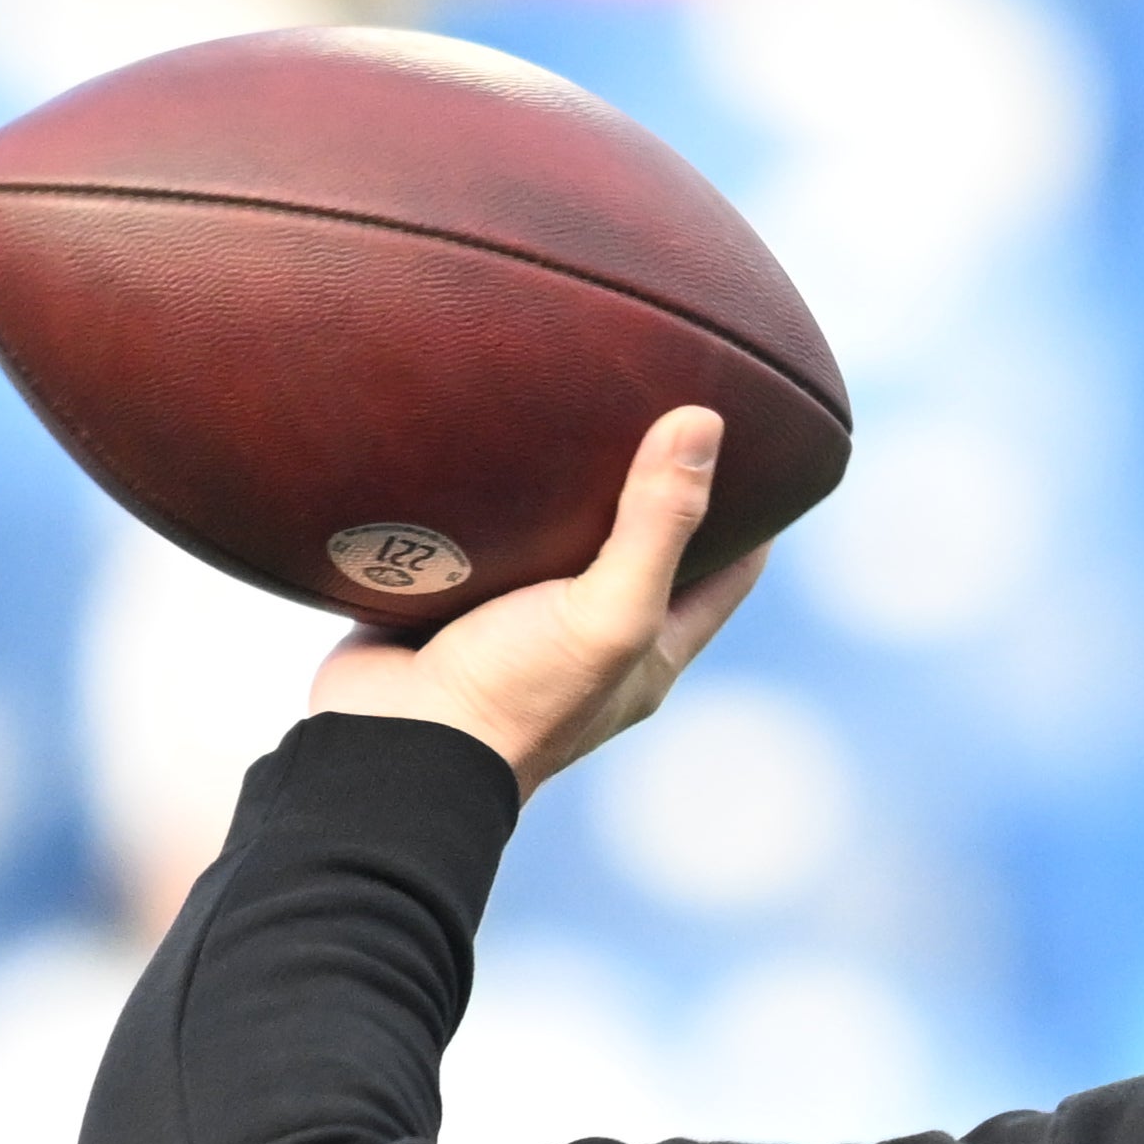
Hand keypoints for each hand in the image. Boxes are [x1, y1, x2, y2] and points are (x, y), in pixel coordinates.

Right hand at [308, 407, 764, 794]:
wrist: (387, 746)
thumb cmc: (512, 696)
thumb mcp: (608, 612)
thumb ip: (657, 524)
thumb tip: (705, 422)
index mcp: (651, 646)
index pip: (730, 568)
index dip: (753, 508)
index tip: (756, 437)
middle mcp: (595, 634)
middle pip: (645, 545)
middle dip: (655, 481)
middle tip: (661, 397)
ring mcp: (522, 618)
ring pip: (560, 537)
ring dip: (567, 484)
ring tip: (577, 400)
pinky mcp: (453, 600)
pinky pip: (485, 538)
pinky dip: (494, 495)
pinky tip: (491, 438)